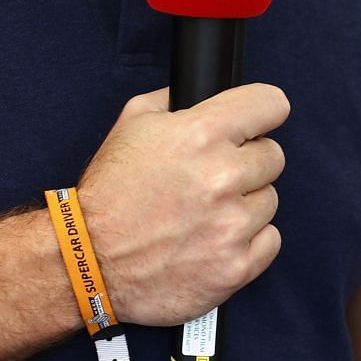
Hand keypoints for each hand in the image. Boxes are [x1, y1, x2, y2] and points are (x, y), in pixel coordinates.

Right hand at [74, 84, 288, 326]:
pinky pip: (269, 241)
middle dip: (246, 163)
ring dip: (244, 205)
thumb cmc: (109, 194)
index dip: (263, 112)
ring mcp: (231, 226)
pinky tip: (215, 240)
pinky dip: (247, 242)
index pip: (270, 105)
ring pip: (269, 200)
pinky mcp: (235, 267)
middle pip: (273, 156)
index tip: (258, 122)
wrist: (87, 262)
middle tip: (213, 178)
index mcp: (201, 134)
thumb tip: (205, 92)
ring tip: (205, 214)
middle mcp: (222, 178)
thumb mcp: (132, 124)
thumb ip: (175, 100)